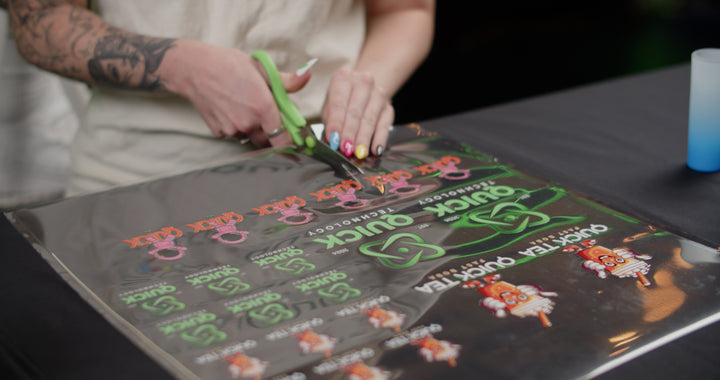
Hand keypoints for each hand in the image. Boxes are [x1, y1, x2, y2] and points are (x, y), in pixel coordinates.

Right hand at [168, 41, 309, 146]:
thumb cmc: (228, 65)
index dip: (290, 142)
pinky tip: (230, 109)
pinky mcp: (219, 132)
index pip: (284, 140)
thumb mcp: (262, 68)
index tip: (293, 140)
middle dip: (270, 132)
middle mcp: (248, 123)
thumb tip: (307, 75)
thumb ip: (287, 81)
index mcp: (263, 108)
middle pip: (268, 140)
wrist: (194, 69)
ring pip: (250, 137)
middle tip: (265, 115)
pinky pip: (234, 135)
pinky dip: (236, 127)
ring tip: (244, 106)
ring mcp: (232, 130)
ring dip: (252, 128)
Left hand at [322, 67, 393, 157]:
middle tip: (346, 149)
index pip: (339, 103)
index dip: (336, 123)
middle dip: (350, 133)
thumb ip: (331, 121)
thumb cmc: (342, 100)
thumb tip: (333, 140)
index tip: (334, 139)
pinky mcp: (388, 107)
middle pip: (356, 111)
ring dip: (364, 138)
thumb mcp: (330, 105)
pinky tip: (376, 149)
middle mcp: (363, 81)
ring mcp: (378, 93)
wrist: (363, 88)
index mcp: (343, 77)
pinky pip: (385, 124)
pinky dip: (380, 138)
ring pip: (370, 118)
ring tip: (359, 153)